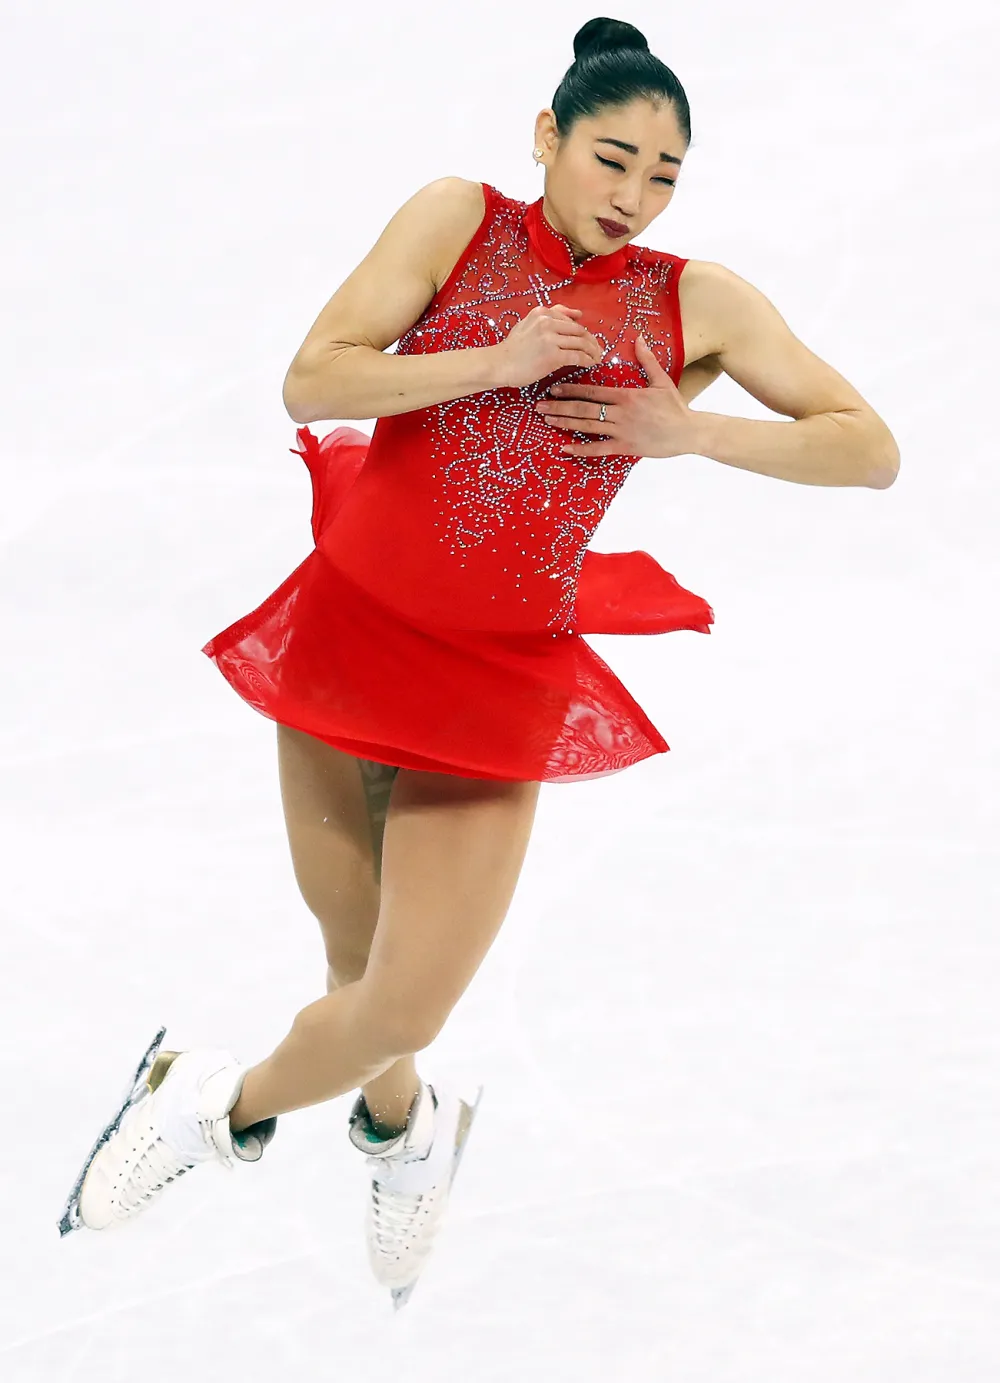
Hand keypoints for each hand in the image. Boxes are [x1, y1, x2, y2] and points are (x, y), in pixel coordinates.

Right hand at [494, 305, 603, 387]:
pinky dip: (587, 360)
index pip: (570, 320)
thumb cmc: (512, 348)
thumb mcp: (527, 323)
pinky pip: (577, 356)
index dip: (583, 330)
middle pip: (579, 330)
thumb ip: (549, 316)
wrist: (498, 364)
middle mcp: (547, 322)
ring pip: (581, 343)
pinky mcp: (553, 355)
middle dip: (592, 341)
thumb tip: (576, 314)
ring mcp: (551, 338)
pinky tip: (591, 364)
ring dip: (593, 351)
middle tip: (597, 350)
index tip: (588, 339)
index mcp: (542, 312)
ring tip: (597, 358)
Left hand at [535, 334, 697, 459]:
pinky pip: (599, 449)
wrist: (689, 432)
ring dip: (565, 423)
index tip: (553, 386)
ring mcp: (622, 431)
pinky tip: (563, 448)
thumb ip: (646, 360)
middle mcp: (620, 413)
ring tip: (546, 420)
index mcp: (626, 395)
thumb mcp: (661, 380)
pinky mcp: (625, 448)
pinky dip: (580, 449)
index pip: (593, 390)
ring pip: (587, 426)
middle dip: (559, 406)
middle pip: (584, 408)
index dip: (571, 389)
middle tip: (539, 405)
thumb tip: (638, 338)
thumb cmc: (675, 406)